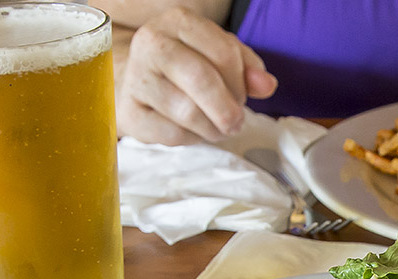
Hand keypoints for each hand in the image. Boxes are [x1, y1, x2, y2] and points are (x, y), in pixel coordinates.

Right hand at [116, 6, 277, 144]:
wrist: (137, 84)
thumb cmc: (185, 68)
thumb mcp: (219, 57)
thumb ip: (248, 68)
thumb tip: (267, 85)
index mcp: (178, 21)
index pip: (224, 53)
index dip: (240, 82)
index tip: (242, 96)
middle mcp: (151, 43)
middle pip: (202, 80)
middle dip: (228, 109)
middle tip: (236, 123)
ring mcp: (136, 78)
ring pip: (188, 112)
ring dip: (213, 128)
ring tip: (217, 128)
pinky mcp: (130, 113)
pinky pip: (173, 134)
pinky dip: (193, 139)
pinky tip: (195, 132)